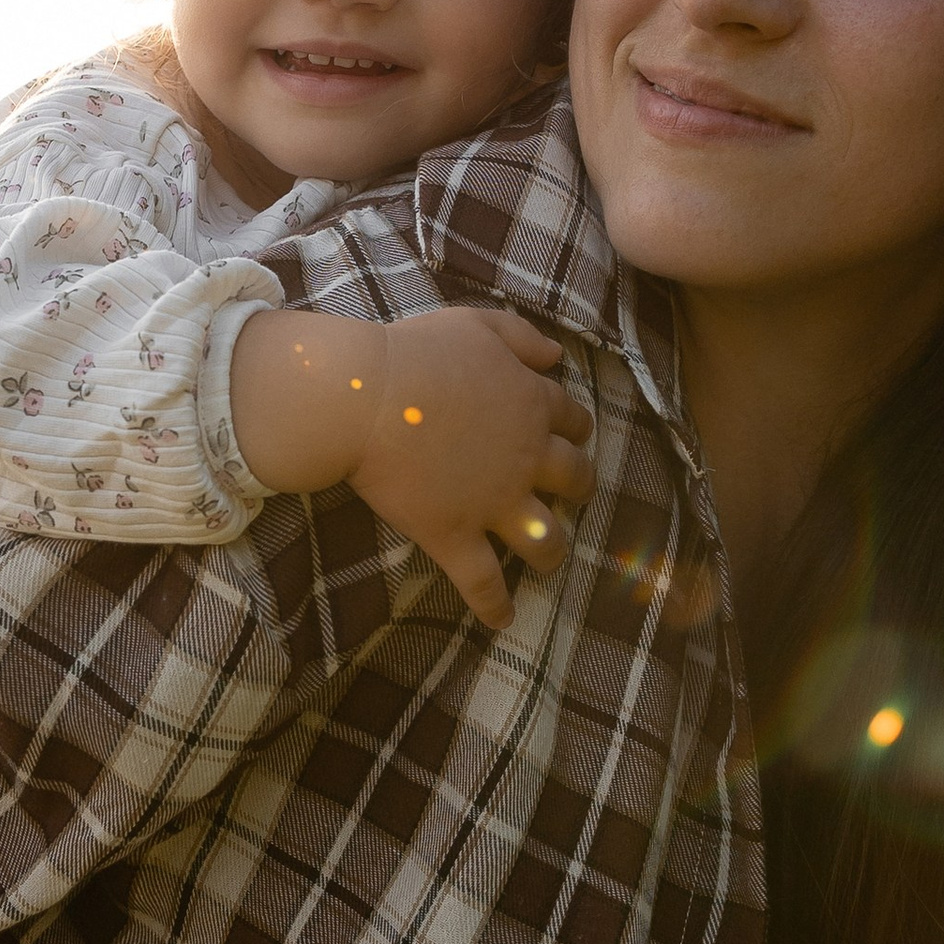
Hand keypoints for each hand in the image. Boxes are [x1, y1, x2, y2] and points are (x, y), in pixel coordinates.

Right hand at [230, 306, 594, 626]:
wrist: (364, 398)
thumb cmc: (414, 353)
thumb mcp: (476, 324)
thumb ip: (521, 337)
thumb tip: (558, 357)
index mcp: (532, 405)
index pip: (574, 420)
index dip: (575, 430)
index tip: (569, 437)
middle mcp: (526, 459)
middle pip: (576, 481)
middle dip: (579, 489)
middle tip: (569, 496)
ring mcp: (494, 503)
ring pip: (545, 540)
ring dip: (552, 551)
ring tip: (548, 560)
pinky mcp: (456, 536)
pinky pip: (484, 582)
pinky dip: (496, 606)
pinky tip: (503, 619)